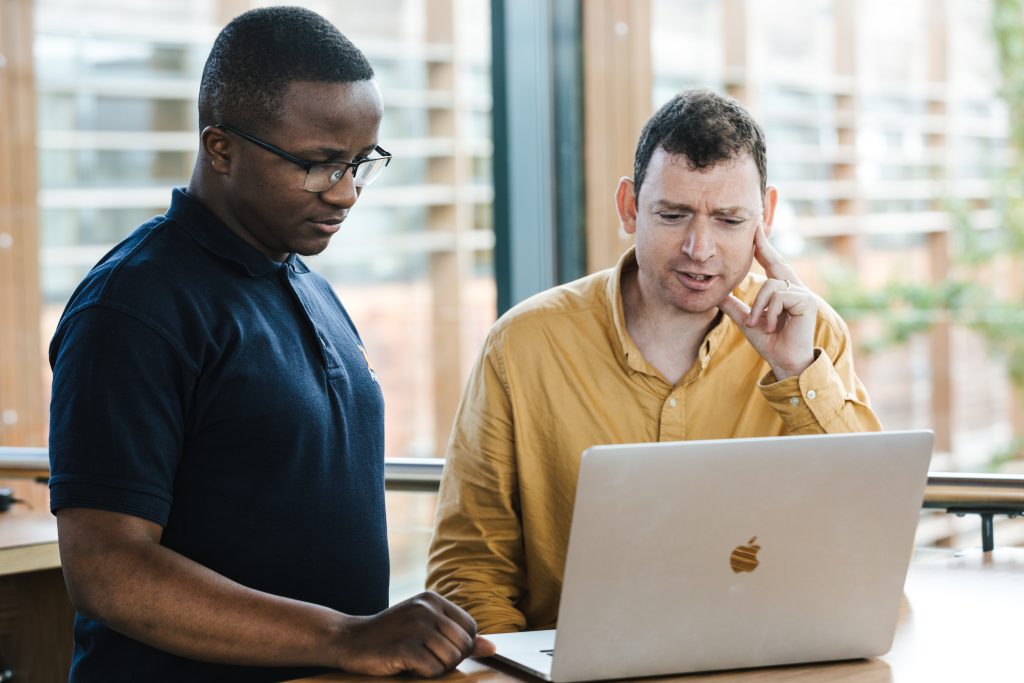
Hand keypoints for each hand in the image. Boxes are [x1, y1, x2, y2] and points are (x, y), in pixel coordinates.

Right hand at [332, 591, 495, 676]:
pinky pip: (433, 669)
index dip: (460, 647)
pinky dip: (424, 674)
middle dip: (449, 660)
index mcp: (434, 599)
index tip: (439, 650)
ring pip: (451, 659)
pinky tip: (408, 666)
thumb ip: (457, 635)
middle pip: (463, 646)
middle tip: (426, 659)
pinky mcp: (404, 646)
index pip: (470, 628)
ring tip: (417, 662)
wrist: (350, 639)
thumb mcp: (425, 627)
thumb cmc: (391, 636)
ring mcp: (415, 626)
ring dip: (436, 669)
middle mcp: (427, 608)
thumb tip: (492, 648)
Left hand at [718, 223, 816, 379]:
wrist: (784, 361)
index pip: (771, 263)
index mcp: (782, 290)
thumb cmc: (770, 342)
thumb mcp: (747, 320)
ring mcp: (802, 293)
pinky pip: (778, 296)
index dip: (763, 246)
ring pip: (770, 286)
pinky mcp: (806, 301)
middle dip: (764, 245)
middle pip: (776, 261)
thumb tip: (716, 295)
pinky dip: (769, 313)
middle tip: (754, 226)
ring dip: (759, 308)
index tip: (756, 228)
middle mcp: (794, 287)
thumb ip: (734, 306)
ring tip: (759, 325)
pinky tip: (772, 326)